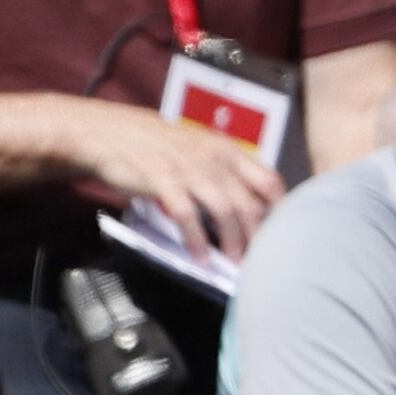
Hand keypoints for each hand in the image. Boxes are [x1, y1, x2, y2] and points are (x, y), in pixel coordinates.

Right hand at [70, 97, 286, 259]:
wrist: (113, 132)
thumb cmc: (159, 147)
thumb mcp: (200, 151)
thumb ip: (224, 174)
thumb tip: (247, 209)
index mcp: (228, 150)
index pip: (269, 181)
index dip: (279, 210)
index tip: (282, 233)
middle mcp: (214, 158)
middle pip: (249, 202)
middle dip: (258, 235)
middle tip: (260, 259)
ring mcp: (189, 169)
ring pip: (224, 210)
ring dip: (233, 240)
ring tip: (234, 261)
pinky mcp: (164, 181)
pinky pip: (188, 215)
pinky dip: (197, 239)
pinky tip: (201, 257)